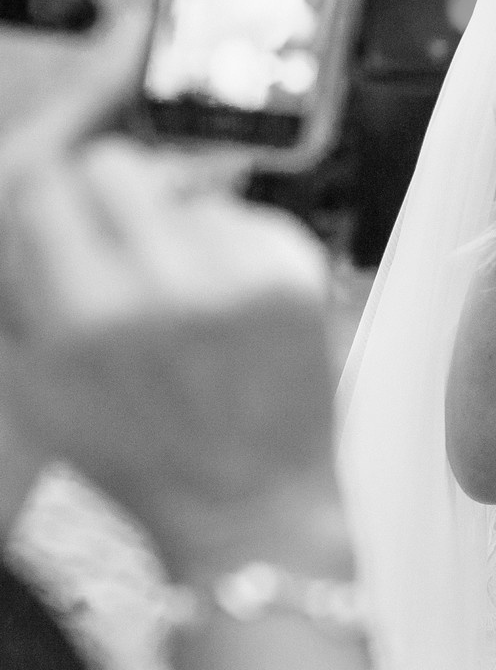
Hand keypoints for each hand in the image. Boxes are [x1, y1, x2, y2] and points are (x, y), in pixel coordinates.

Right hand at [0, 83, 343, 580]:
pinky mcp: (295, 279)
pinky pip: (248, 219)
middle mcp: (162, 287)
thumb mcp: (43, 390)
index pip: (43, 187)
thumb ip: (21, 295)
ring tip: (185, 291)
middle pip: (116, 164)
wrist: (249, 504)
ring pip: (186, 192)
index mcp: (84, 317)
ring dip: (177, 230)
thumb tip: (21, 222)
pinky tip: (231, 299)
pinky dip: (235, 248)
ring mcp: (237, 278)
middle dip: (109, 197)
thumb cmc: (147, 459)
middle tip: (120, 237)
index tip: (60, 218)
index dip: (49, 202)